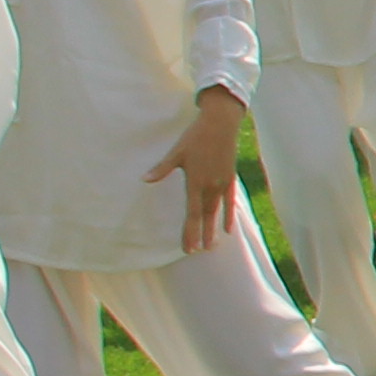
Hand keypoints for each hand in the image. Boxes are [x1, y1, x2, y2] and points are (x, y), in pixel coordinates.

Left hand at [148, 87, 247, 252]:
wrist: (221, 123)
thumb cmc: (195, 136)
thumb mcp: (176, 152)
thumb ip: (162, 168)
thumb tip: (145, 180)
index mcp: (195, 181)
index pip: (192, 213)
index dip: (190, 232)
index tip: (188, 248)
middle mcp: (210, 186)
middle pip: (205, 216)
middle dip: (201, 235)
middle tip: (198, 252)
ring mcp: (222, 183)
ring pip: (217, 211)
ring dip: (213, 229)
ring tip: (212, 246)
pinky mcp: (230, 178)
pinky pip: (230, 201)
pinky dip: (229, 215)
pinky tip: (229, 228)